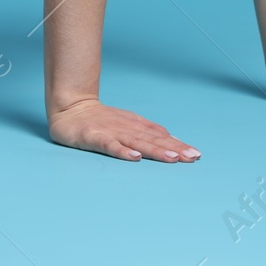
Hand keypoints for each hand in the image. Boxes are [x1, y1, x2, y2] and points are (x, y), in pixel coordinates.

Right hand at [47, 98, 201, 161]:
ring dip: (155, 150)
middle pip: (152, 140)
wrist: (69, 107)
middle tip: (192, 157)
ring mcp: (110, 131)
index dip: (178, 144)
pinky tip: (135, 158)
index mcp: (135, 125)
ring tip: (172, 158)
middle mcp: (126, 127)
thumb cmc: (99, 119)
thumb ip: (147, 131)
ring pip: (136, 142)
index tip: (196, 154)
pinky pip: (109, 145)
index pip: (160, 136)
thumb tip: (172, 140)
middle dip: (173, 149)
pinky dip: (122, 151)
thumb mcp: (127, 122)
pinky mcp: (93, 137)